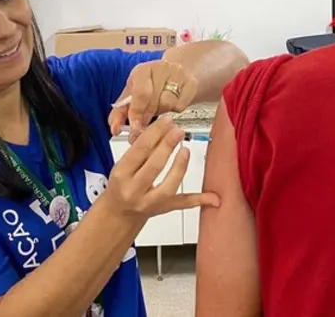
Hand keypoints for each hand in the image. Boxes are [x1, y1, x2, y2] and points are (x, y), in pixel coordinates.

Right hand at [99, 117, 218, 221]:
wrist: (120, 211)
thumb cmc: (121, 184)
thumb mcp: (122, 165)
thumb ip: (140, 149)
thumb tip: (160, 129)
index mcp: (121, 175)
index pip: (139, 151)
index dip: (154, 134)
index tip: (166, 122)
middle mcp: (134, 190)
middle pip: (154, 166)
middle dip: (167, 146)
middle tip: (178, 130)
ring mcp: (150, 202)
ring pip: (169, 185)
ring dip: (180, 167)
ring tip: (186, 150)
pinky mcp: (164, 209)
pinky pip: (183, 204)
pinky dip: (199, 200)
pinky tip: (214, 198)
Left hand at [108, 60, 198, 141]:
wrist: (171, 74)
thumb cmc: (148, 85)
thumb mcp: (131, 95)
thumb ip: (120, 112)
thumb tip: (114, 129)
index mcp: (142, 70)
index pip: (140, 92)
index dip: (137, 111)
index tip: (135, 126)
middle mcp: (161, 68)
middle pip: (154, 101)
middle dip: (147, 116)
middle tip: (143, 124)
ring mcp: (178, 74)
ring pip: (168, 104)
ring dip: (161, 112)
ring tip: (157, 108)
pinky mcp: (191, 83)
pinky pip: (181, 106)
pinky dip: (174, 110)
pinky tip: (170, 104)